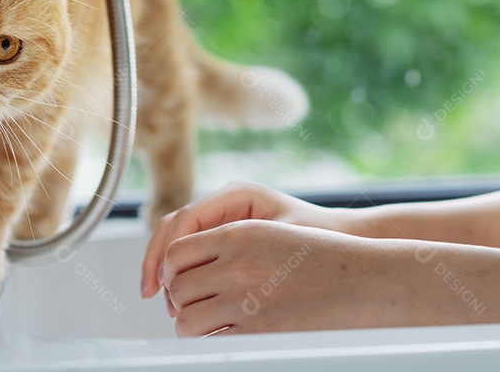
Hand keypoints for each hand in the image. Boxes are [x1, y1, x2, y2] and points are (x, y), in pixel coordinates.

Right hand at [140, 181, 341, 298]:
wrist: (344, 236)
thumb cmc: (321, 237)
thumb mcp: (282, 244)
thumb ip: (245, 256)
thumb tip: (205, 281)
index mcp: (237, 195)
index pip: (186, 218)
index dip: (167, 251)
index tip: (163, 283)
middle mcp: (226, 203)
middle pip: (175, 227)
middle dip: (159, 261)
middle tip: (154, 294)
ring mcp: (224, 219)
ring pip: (179, 241)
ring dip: (168, 270)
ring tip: (170, 304)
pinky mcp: (226, 237)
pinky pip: (194, 252)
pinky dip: (183, 275)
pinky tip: (182, 299)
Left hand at [158, 219, 403, 334]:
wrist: (363, 280)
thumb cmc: (320, 255)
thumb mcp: (270, 232)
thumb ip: (229, 243)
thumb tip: (186, 263)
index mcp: (239, 234)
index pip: (176, 250)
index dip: (170, 269)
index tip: (176, 279)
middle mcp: (237, 265)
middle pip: (177, 287)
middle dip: (179, 299)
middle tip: (191, 304)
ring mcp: (246, 301)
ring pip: (187, 319)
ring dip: (191, 323)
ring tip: (205, 322)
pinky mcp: (258, 332)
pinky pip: (212, 341)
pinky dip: (212, 340)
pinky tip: (226, 334)